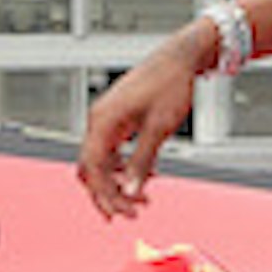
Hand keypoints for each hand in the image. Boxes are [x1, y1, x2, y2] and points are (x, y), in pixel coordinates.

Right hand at [77, 41, 207, 218]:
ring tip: (140, 200)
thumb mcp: (159, 128)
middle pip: (92, 168)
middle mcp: (99, 119)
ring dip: (117, 182)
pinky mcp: (118, 119)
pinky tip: (146, 176)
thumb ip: (142, 162)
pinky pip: (112, 150)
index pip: (92, 168)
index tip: (121, 213)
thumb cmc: (170, 84)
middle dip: (109, 193)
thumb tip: (130, 191)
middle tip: (130, 213)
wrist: (179, 58)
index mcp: (103, 120)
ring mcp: (107, 119)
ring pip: (101, 162)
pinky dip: (124, 167)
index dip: (104, 194)